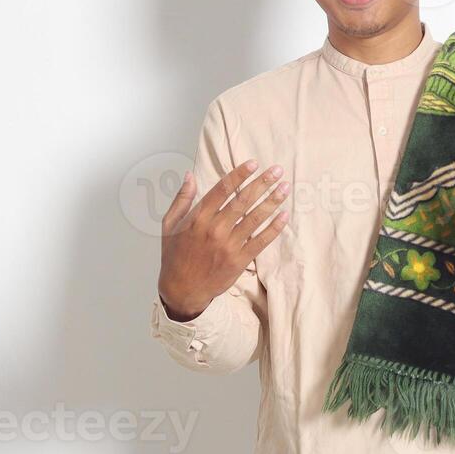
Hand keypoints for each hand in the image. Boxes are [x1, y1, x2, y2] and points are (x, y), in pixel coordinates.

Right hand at [157, 159, 290, 320]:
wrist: (182, 290)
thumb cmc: (175, 256)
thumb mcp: (169, 225)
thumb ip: (181, 199)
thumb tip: (189, 175)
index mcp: (197, 218)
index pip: (221, 190)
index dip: (239, 175)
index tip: (253, 163)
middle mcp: (214, 230)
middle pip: (242, 201)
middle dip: (262, 183)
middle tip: (277, 170)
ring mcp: (228, 246)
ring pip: (254, 219)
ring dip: (272, 201)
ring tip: (285, 187)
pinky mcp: (239, 260)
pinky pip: (260, 241)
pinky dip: (274, 228)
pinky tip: (284, 215)